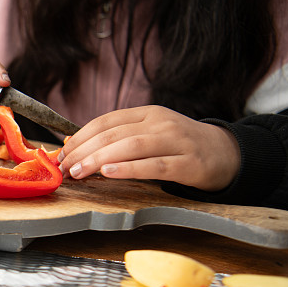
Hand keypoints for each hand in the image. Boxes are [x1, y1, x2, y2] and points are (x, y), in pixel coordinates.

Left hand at [58, 105, 240, 191]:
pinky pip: (154, 165)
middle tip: (64, 167)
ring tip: (78, 171)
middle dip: (83, 151)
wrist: (226, 154)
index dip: (80, 137)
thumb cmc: (179, 147)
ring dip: (98, 160)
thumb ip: (118, 139)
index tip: (61, 154)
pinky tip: (109, 173)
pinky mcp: (188, 163)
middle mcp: (160, 123)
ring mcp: (176, 141)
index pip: (105, 122)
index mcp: (147, 113)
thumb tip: (75, 146)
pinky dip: (129, 169)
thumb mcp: (149, 134)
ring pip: (130, 147)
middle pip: (113, 135)